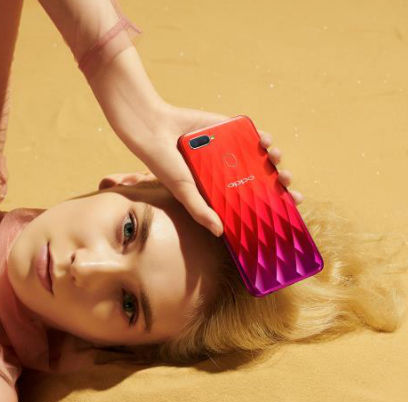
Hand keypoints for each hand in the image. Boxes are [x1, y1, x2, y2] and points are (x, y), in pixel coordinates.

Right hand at [121, 103, 303, 236]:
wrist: (153, 128)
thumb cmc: (164, 163)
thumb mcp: (182, 191)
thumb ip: (200, 210)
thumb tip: (219, 232)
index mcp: (218, 188)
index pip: (249, 199)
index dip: (270, 203)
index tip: (289, 206)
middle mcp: (226, 170)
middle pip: (260, 177)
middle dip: (278, 180)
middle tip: (285, 181)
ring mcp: (228, 149)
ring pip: (259, 156)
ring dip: (273, 158)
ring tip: (275, 159)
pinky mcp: (227, 128)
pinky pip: (250, 133)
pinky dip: (261, 137)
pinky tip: (265, 142)